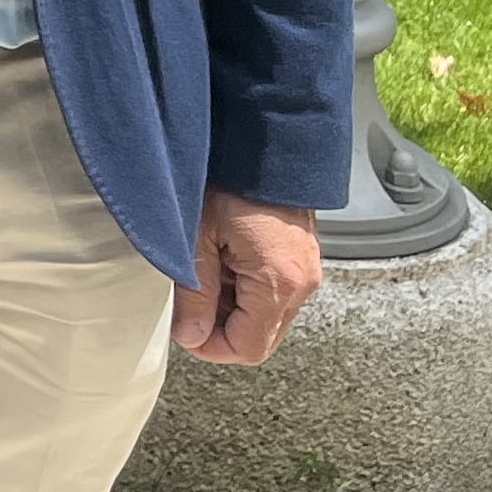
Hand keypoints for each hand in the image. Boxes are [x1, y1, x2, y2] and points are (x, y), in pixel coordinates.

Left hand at [177, 187, 322, 365]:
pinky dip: (247, 289)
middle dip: (222, 329)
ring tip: (206, 271)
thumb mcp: (198, 238)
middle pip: (262, 338)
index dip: (211, 347)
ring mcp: (307, 271)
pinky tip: (224, 261)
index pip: (248, 348)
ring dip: (233, 308)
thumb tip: (190, 336)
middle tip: (191, 303)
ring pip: (267, 317)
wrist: (264, 143)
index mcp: (279, 282)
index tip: (184, 331)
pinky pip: (275, 293)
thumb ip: (195, 293)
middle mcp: (302, 283)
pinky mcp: (302, 259)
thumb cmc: (231, 182)